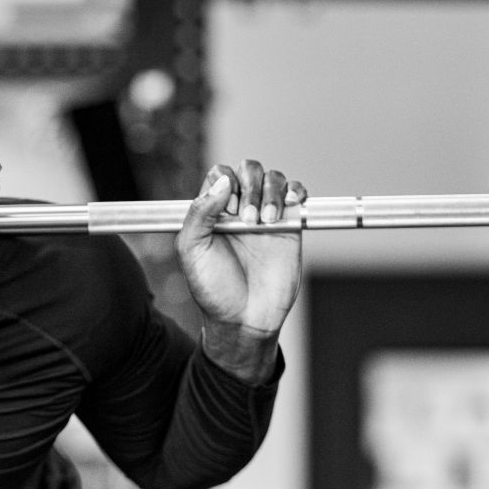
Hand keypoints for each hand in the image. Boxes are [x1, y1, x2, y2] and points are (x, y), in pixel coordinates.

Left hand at [175, 160, 306, 383]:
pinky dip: (296, 191)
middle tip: (248, 220)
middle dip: (250, 187)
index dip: (226, 183)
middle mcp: (238, 210)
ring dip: (272, 192)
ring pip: (274, 178)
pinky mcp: (289, 226)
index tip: (229, 210)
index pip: (219, 175)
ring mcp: (265, 216)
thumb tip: (223, 182)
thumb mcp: (192, 251)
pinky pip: (297, 194)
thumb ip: (199, 214)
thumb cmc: (212, 289)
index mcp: (211, 212)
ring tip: (265, 223)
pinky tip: (291, 203)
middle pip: (248, 170)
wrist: (244, 318)